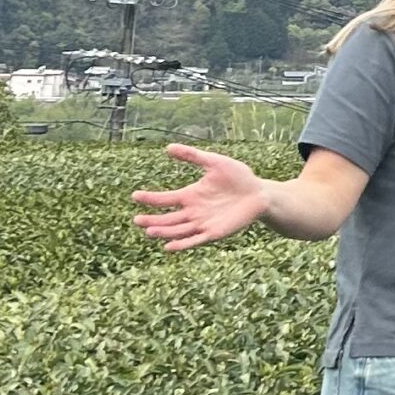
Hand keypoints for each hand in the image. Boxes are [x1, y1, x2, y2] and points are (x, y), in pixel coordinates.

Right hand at [133, 144, 272, 249]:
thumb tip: (168, 147)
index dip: (150, 198)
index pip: (165, 199)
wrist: (259, 193)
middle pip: (168, 218)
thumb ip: (193, 155)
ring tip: (149, 231)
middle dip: (152, 220)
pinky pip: (195, 240)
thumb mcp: (214, 162)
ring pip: (178, 230)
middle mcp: (193, 211)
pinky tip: (168, 247)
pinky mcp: (214, 232)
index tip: (135, 195)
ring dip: (164, 232)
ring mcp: (203, 223)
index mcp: (190, 195)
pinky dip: (182, 244)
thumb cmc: (238, 177)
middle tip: (137, 220)